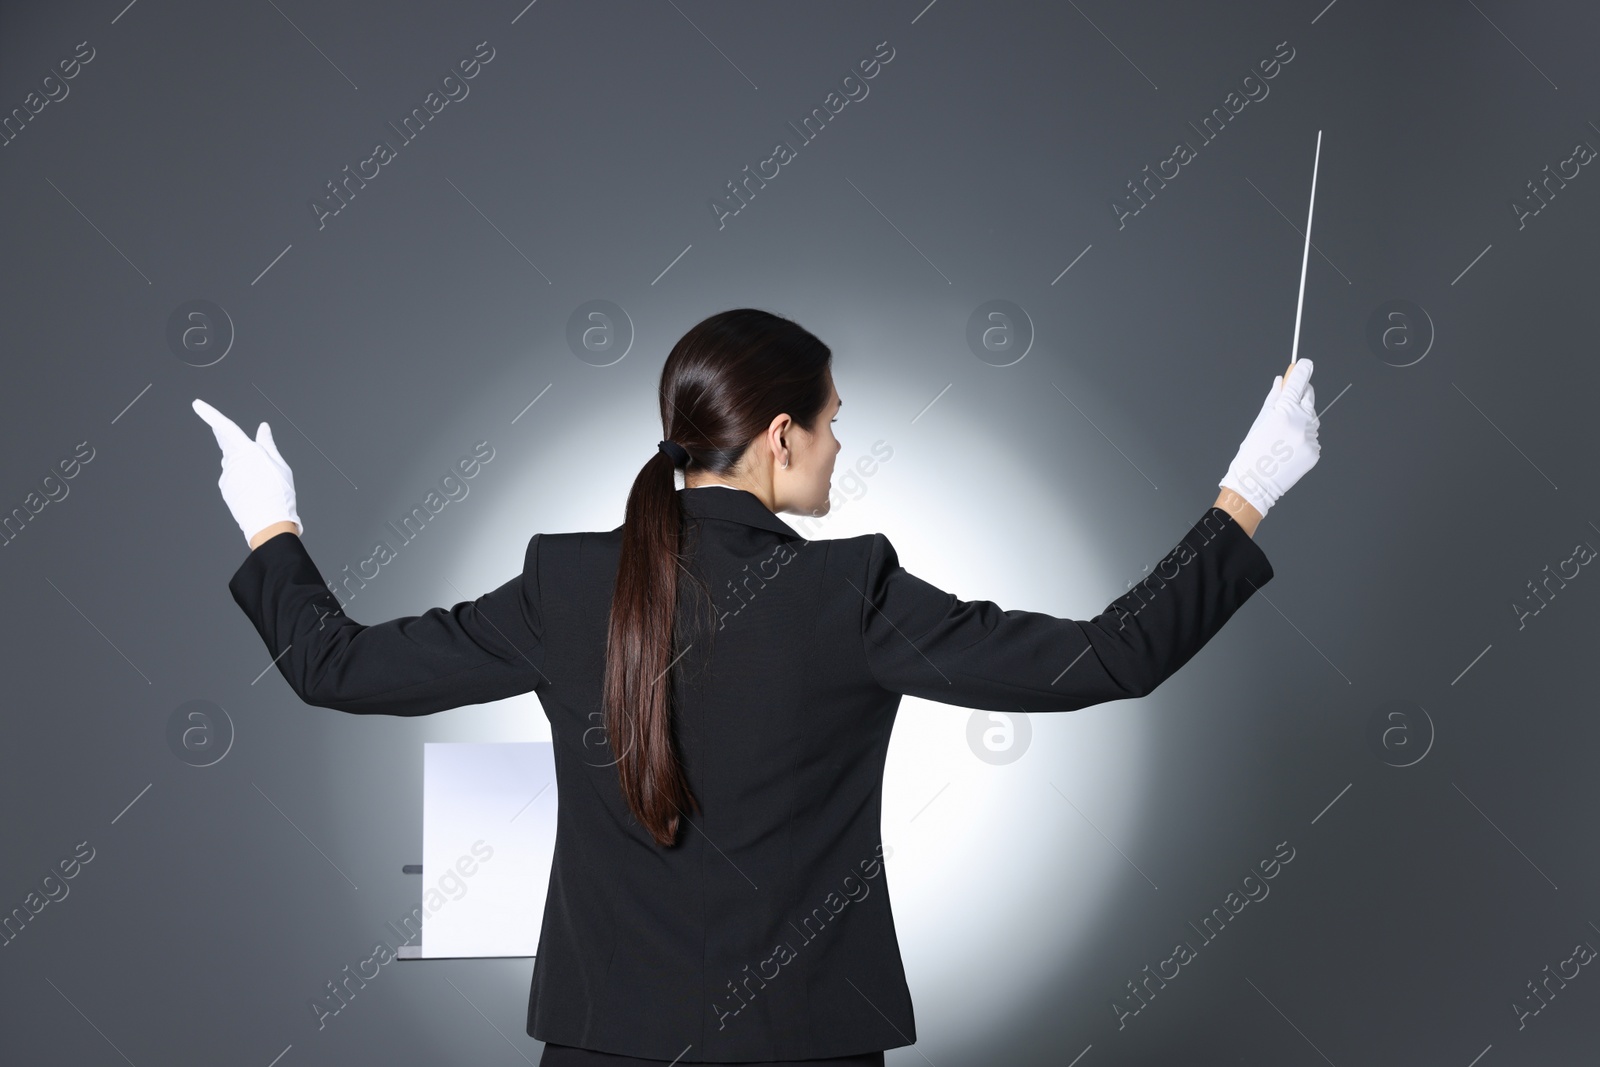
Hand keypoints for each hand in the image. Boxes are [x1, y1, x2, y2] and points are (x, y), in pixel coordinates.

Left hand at [192, 398, 302, 546]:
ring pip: (232, 462)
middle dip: (221, 433)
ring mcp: (227, 477)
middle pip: (225, 443)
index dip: (210, 414)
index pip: (225, 427)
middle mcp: (232, 462)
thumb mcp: (280, 464)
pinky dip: (242, 476)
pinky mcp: (226, 489)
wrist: (269, 524)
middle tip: (216, 425)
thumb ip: (268, 443)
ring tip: (260, 472)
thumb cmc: (279, 493)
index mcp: (246, 451)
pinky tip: (255, 485)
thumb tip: (263, 428)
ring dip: (241, 461)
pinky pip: (233, 477)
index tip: (197, 405)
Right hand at [1217, 359, 1319, 521]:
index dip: (1303, 370)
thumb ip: (1273, 399)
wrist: (1255, 484)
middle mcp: (1300, 422)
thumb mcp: (1258, 422)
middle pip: (1309, 397)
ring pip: (1311, 418)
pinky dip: (1303, 437)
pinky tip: (1289, 447)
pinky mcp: (1315, 451)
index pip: (1299, 382)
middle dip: (1301, 396)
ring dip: (1302, 420)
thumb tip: (1281, 380)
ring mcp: (1310, 438)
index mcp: (1283, 411)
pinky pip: (1312, 437)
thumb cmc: (1251, 452)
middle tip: (1289, 404)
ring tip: (1283, 436)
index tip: (1305, 364)